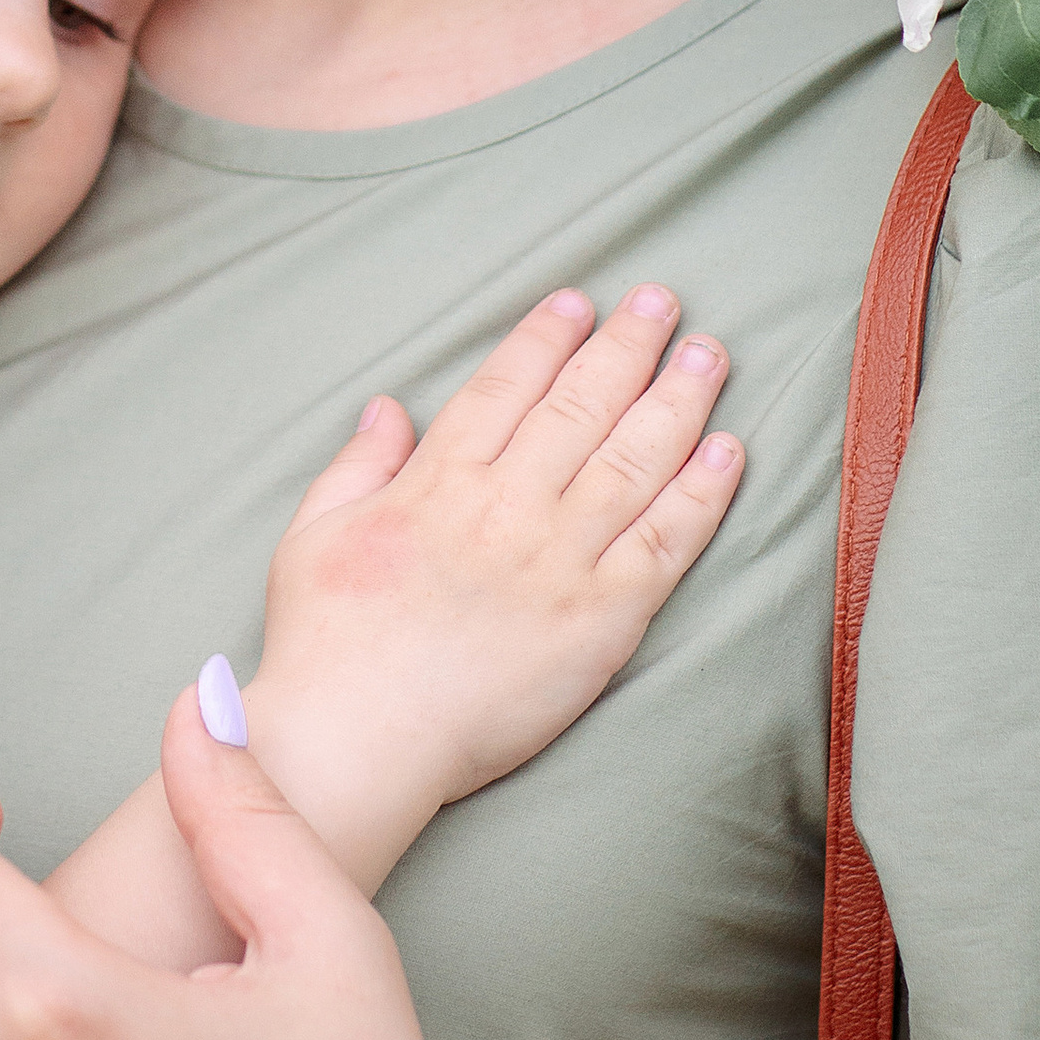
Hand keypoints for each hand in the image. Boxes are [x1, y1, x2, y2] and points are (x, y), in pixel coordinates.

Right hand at [243, 284, 740, 877]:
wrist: (358, 738)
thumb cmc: (324, 644)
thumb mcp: (313, 534)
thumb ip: (358, 464)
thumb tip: (387, 405)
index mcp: (437, 481)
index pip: (505, 386)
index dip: (547, 338)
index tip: (580, 302)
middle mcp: (506, 506)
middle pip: (582, 406)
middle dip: (628, 345)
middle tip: (662, 302)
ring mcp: (559, 561)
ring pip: (634, 459)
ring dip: (678, 400)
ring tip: (709, 355)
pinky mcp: (600, 620)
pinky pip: (664, 543)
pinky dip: (701, 493)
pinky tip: (726, 451)